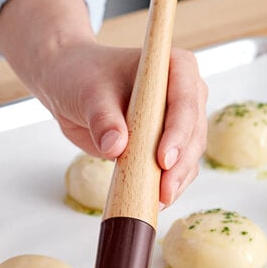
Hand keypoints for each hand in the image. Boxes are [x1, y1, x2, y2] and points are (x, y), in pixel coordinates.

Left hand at [36, 43, 206, 206]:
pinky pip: (177, 168)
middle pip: (194, 132)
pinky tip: (154, 201)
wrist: (72, 86)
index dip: (178, 130)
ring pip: (190, 154)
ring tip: (158, 200)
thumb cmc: (84, 77)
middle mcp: (185, 92)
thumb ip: (104, 119)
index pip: (185, 99)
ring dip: (177, 179)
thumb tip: (115, 148)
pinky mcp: (168, 143)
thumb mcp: (90, 93)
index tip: (163, 159)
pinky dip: (167, 185)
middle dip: (180, 163)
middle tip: (163, 191)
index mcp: (174, 66)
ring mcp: (178, 120)